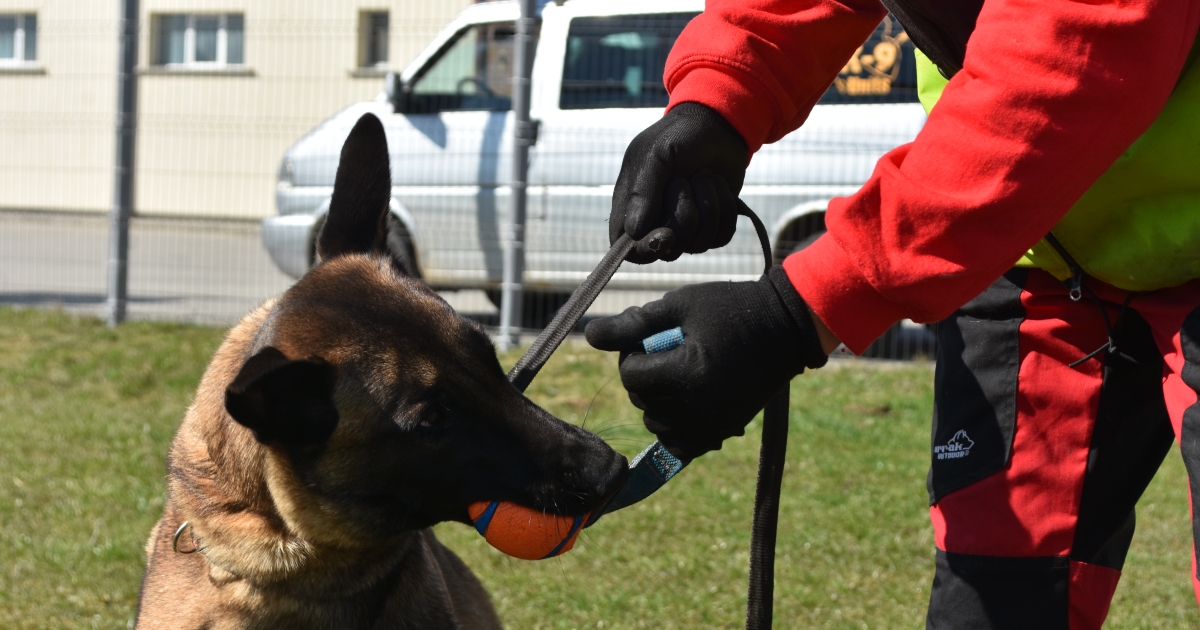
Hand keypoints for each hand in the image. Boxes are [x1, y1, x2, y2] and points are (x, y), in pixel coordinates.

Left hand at [585, 268, 826, 459]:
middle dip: (643, 375)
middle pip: (641, 400)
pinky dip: (674, 425)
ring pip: (655, 423)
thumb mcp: (680, 304)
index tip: (648, 338)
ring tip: (676, 372)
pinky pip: (680, 443)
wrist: (785, 327)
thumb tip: (590, 335)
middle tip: (664, 351)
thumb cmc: (730, 307)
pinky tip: (683, 399)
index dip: (631, 354)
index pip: (631, 375)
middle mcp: (699, 406)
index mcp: (688, 371)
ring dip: (655, 400)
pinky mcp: (724, 430)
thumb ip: (633, 323)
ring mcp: (713, 423)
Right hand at [611, 102, 748, 263]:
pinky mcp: (712, 226)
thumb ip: (643, 192)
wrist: (718, 126)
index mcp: (631, 209)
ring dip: (708, 205)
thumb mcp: (656, 155)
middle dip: (684, 215)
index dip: (646, 250)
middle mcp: (657, 223)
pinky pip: (722, 236)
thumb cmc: (678, 136)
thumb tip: (635, 232)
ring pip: (699, 244)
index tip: (666, 234)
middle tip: (683, 181)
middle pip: (670, 249)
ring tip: (703, 176)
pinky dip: (725, 208)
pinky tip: (718, 186)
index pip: (631, 250)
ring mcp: (686, 228)